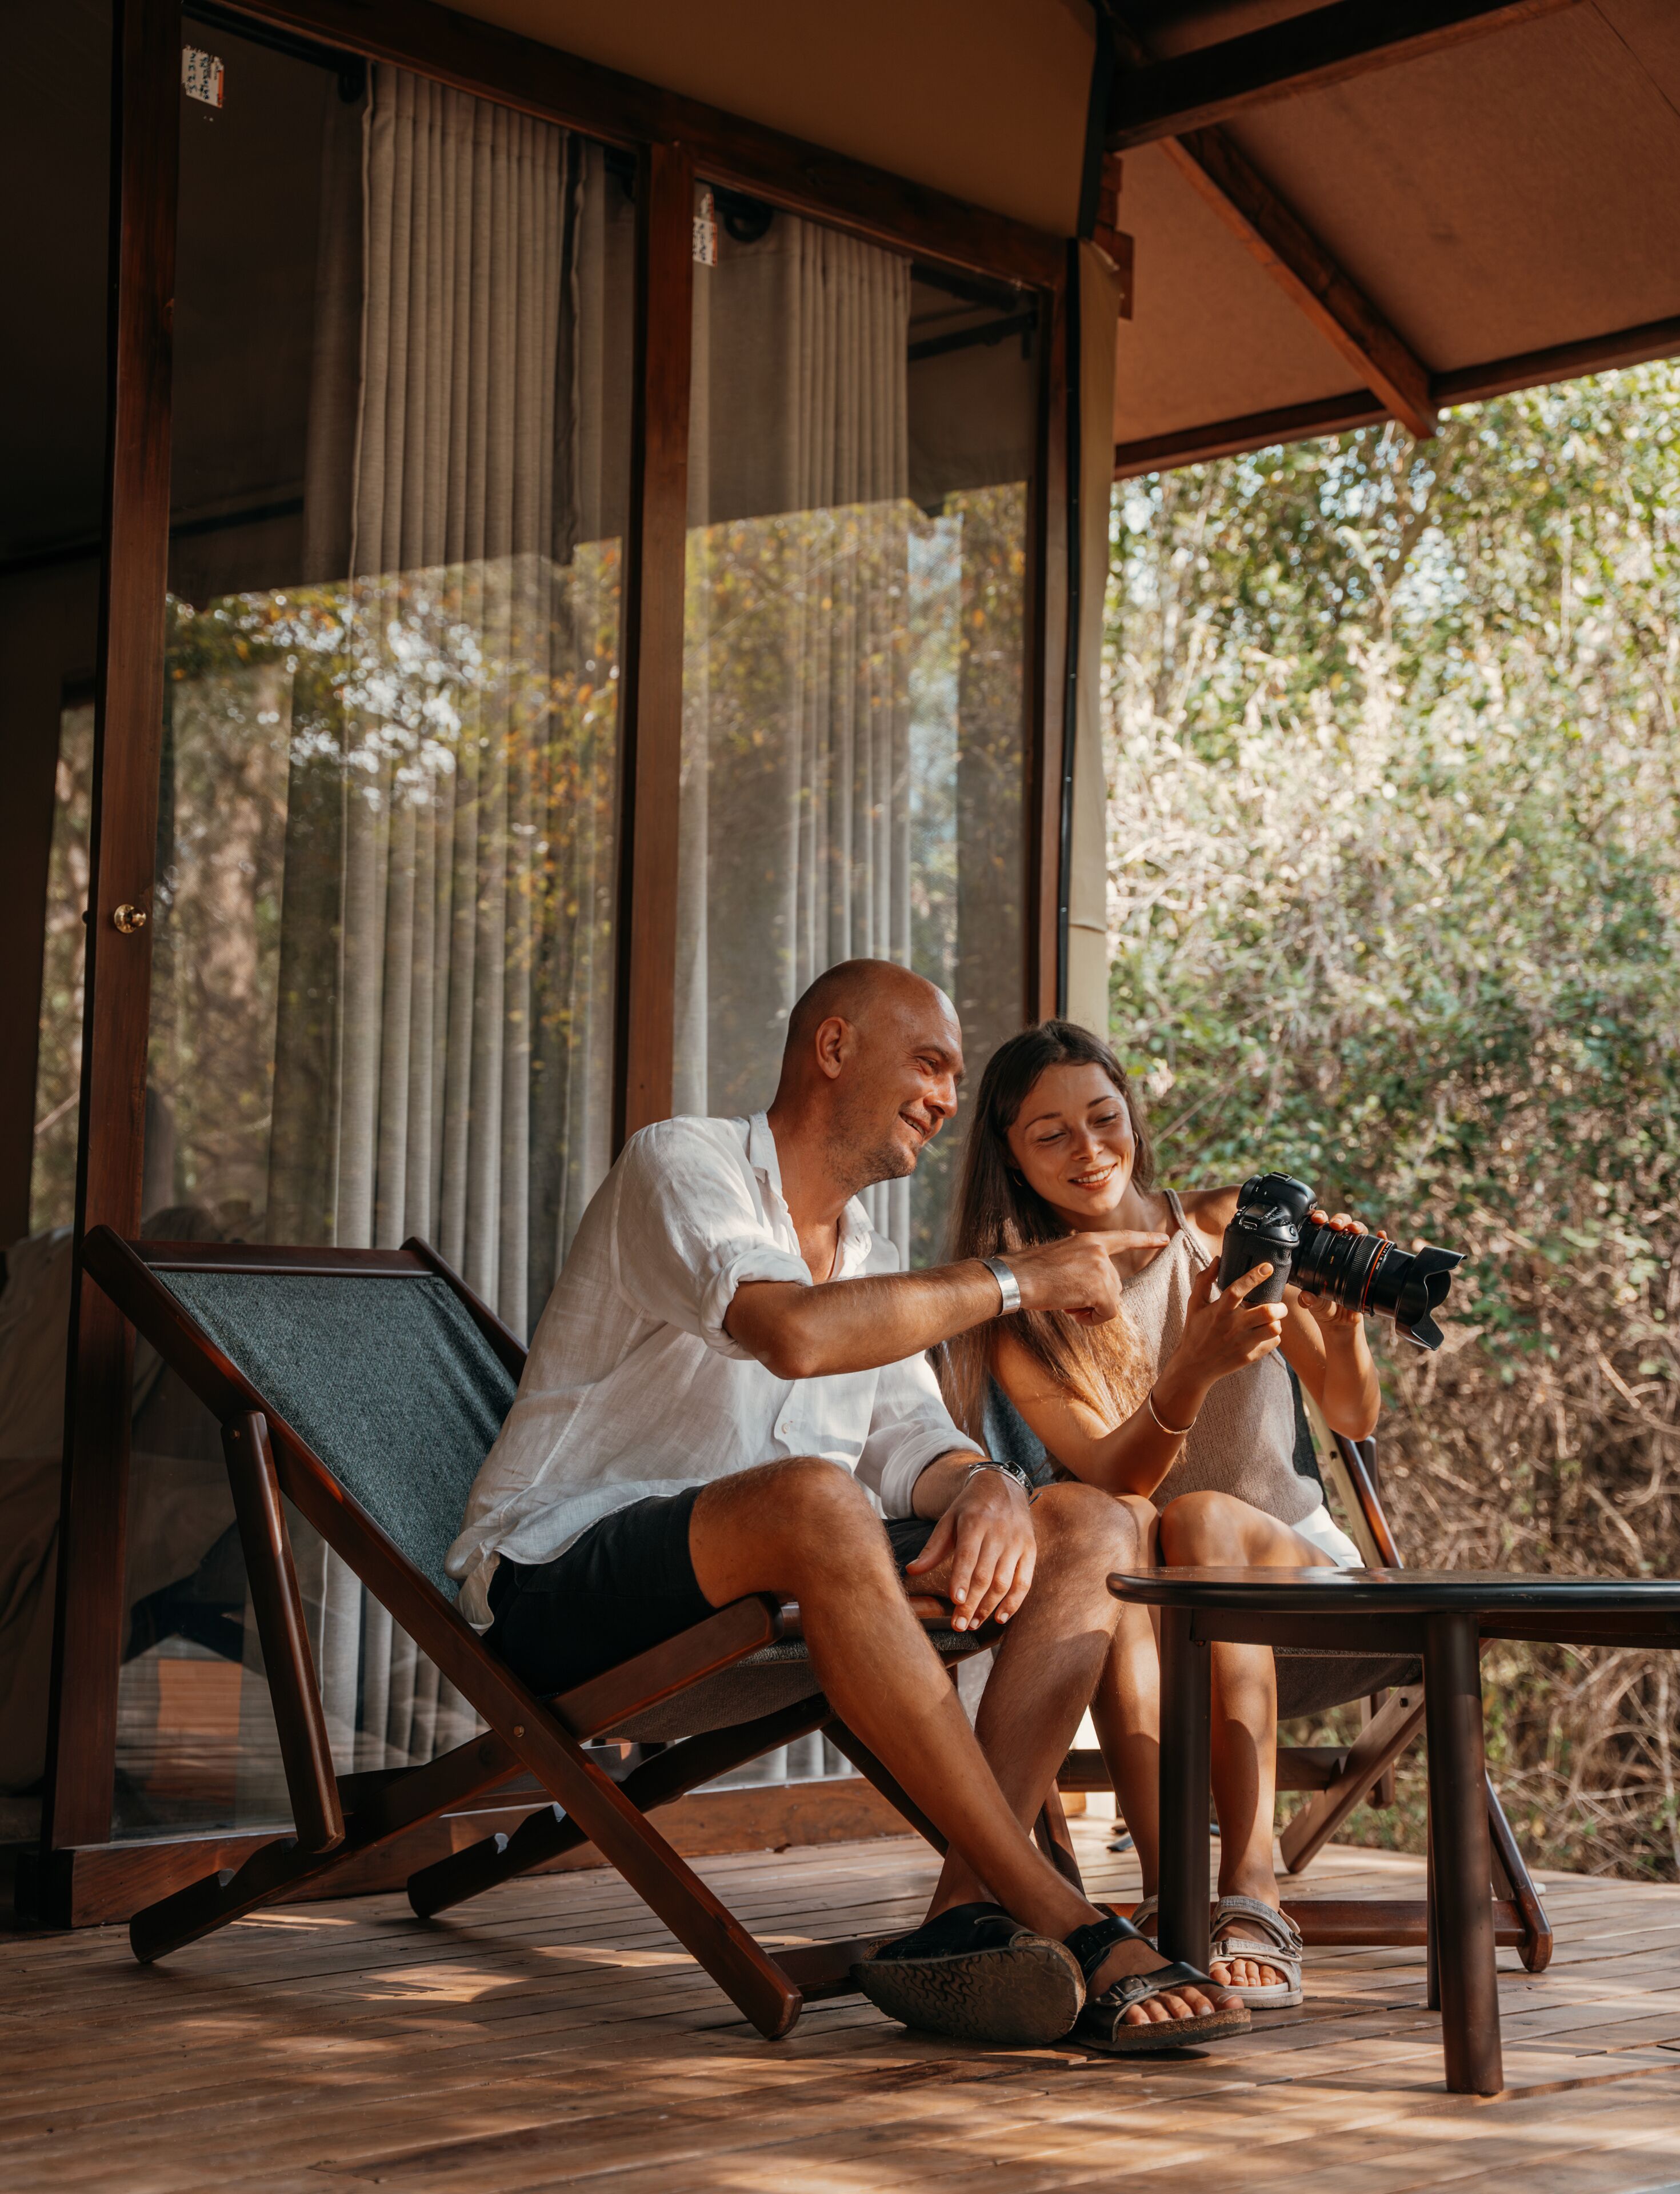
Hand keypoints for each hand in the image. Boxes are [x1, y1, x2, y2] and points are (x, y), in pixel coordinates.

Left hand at [905, 1468, 1035, 1630]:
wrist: (1003, 1485)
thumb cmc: (970, 1508)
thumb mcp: (948, 1520)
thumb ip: (933, 1548)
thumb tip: (911, 1572)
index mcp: (975, 1522)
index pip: (968, 1555)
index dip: (962, 1578)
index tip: (956, 1600)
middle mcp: (999, 1532)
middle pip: (985, 1575)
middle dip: (972, 1603)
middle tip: (958, 1626)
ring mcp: (1017, 1542)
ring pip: (1004, 1582)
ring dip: (989, 1607)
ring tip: (972, 1624)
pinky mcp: (1030, 1550)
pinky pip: (1024, 1581)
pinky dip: (1014, 1603)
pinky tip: (1000, 1618)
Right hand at [1000, 1228, 1170, 1325]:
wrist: (1016, 1278)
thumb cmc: (1029, 1272)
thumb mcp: (1060, 1258)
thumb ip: (1082, 1264)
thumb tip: (1092, 1286)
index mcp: (1088, 1240)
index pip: (1123, 1238)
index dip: (1145, 1239)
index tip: (1165, 1239)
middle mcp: (1099, 1251)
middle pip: (1114, 1284)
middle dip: (1095, 1297)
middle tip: (1067, 1298)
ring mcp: (1101, 1269)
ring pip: (1111, 1300)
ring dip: (1091, 1309)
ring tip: (1065, 1302)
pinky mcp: (1101, 1288)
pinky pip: (1108, 1313)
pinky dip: (1091, 1319)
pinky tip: (1071, 1312)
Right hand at [1164, 1256, 1286, 1398]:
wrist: (1194, 1366)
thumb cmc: (1195, 1331)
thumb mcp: (1195, 1304)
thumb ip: (1204, 1280)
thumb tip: (1218, 1260)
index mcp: (1218, 1311)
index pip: (1238, 1289)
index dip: (1254, 1276)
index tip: (1267, 1267)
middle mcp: (1232, 1327)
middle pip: (1267, 1312)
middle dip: (1278, 1306)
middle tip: (1277, 1305)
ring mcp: (1242, 1344)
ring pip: (1274, 1329)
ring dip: (1277, 1322)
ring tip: (1271, 1319)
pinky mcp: (1249, 1357)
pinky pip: (1273, 1343)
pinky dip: (1273, 1337)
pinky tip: (1264, 1333)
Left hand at [1293, 1209, 1379, 1334]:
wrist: (1343, 1325)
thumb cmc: (1325, 1310)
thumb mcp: (1315, 1305)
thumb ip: (1310, 1301)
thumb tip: (1306, 1297)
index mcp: (1320, 1255)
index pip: (1319, 1231)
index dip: (1318, 1220)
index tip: (1317, 1219)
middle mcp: (1338, 1252)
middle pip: (1340, 1226)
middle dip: (1339, 1219)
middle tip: (1335, 1225)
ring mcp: (1355, 1257)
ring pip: (1358, 1233)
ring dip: (1357, 1226)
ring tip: (1354, 1229)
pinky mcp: (1370, 1265)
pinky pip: (1378, 1250)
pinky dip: (1381, 1240)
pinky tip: (1382, 1236)